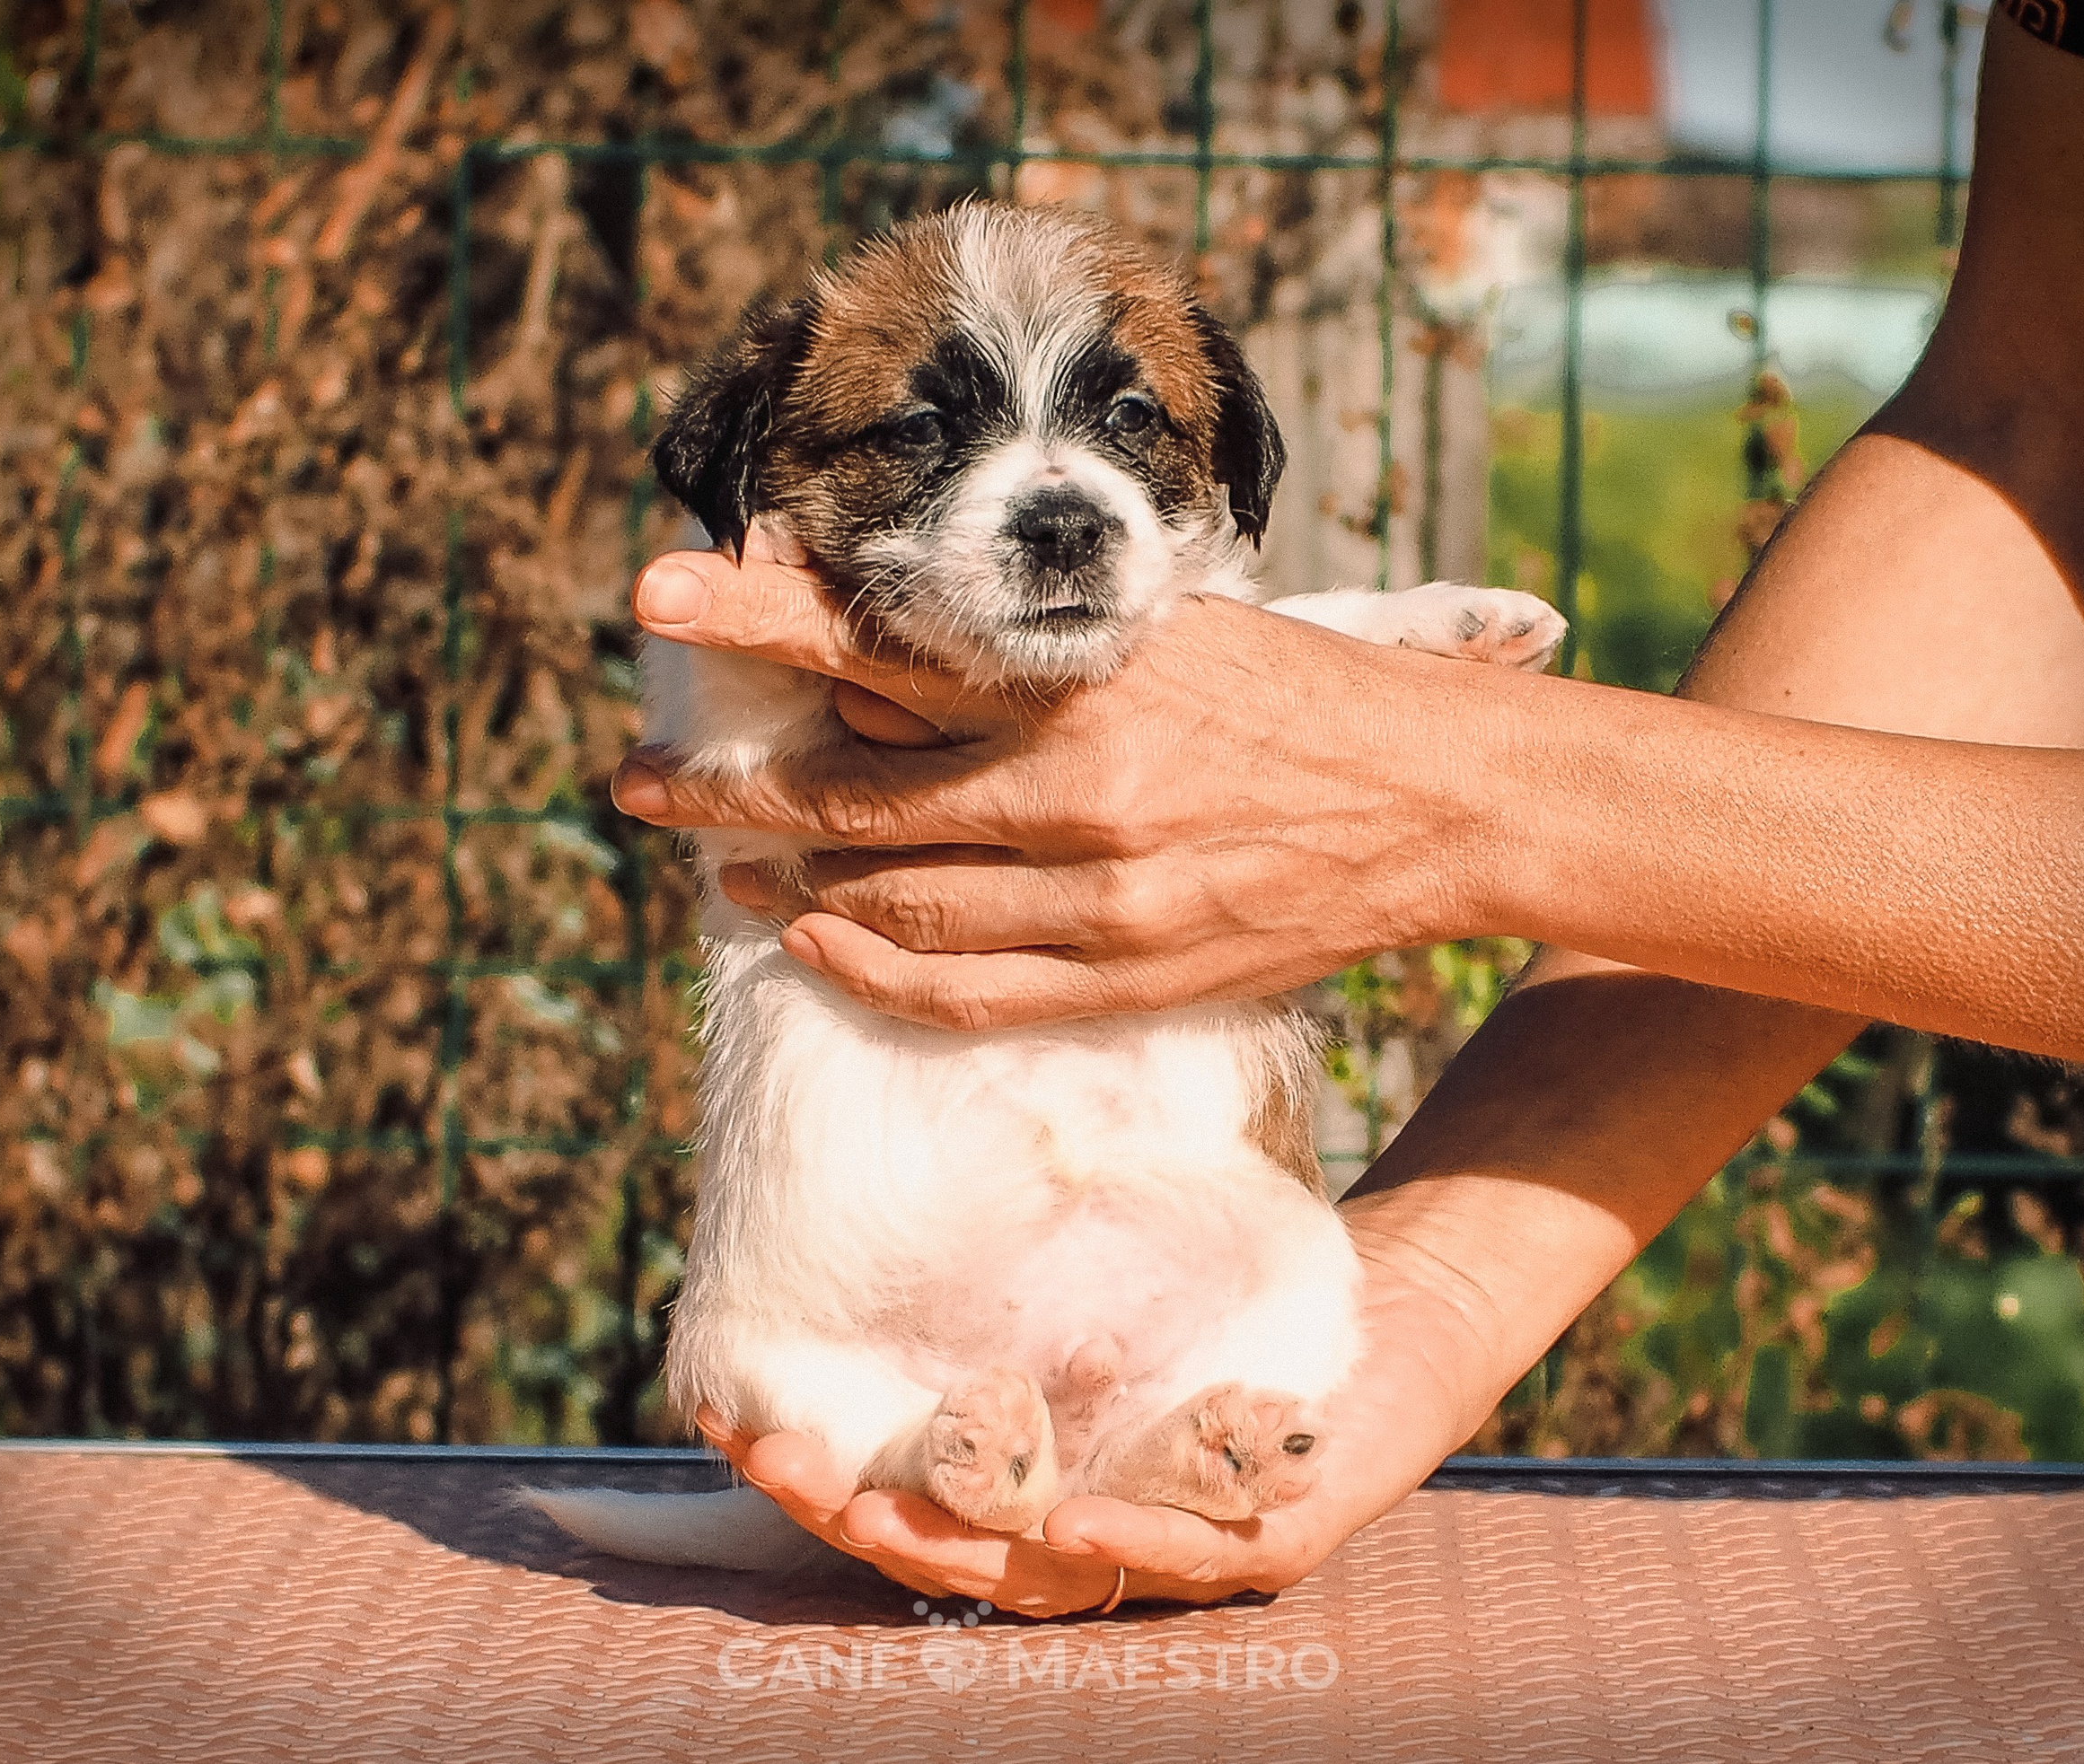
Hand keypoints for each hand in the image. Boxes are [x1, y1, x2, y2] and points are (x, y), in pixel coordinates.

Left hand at [613, 549, 1508, 1030]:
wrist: (1439, 802)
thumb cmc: (1298, 695)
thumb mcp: (1169, 630)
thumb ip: (1035, 647)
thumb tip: (894, 641)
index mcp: (1084, 678)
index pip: (881, 642)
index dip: (754, 619)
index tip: (653, 596)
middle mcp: (1075, 787)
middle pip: (850, 794)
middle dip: (727, 792)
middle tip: (644, 789)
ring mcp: (1098, 897)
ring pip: (891, 902)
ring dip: (789, 887)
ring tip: (726, 872)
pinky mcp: (1127, 976)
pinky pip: (961, 992)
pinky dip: (871, 973)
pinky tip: (820, 951)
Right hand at [691, 1197, 1502, 1615]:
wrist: (1407, 1294)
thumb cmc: (1237, 1261)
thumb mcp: (1103, 1225)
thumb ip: (1006, 1212)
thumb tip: (885, 1102)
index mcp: (1031, 1455)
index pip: (902, 1480)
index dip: (815, 1462)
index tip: (737, 1419)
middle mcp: (1086, 1514)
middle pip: (949, 1545)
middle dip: (860, 1513)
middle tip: (790, 1465)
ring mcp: (1175, 1536)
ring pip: (1049, 1576)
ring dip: (962, 1547)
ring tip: (883, 1507)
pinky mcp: (1273, 1539)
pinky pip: (1191, 1559)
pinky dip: (1127, 1542)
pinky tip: (1069, 1516)